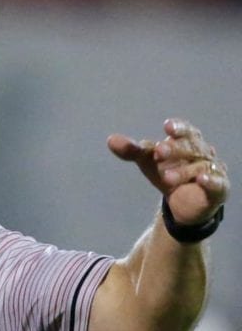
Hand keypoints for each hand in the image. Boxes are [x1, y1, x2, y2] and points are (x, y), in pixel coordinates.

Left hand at [108, 119, 229, 224]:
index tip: (167, 127)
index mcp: (188, 141)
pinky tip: (201, 180)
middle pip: (191, 147)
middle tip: (159, 152)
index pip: (185, 131)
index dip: (179, 128)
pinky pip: (217, 183)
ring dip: (184, 171)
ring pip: (200, 167)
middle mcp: (203, 153)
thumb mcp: (148, 161)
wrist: (182, 202)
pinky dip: (210, 181)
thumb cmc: (167, 171)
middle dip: (176, 149)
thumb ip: (132, 150)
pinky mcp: (219, 189)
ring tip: (166, 177)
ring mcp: (212, 170)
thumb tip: (111, 140)